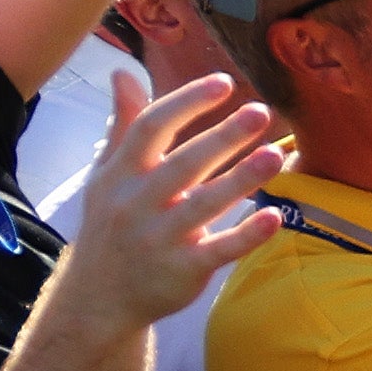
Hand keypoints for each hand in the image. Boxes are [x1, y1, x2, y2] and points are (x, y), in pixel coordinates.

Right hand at [66, 74, 284, 328]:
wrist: (95, 298)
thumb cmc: (111, 223)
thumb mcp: (106, 176)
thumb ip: (123, 125)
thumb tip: (123, 72)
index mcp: (120, 174)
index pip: (151, 128)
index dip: (186, 103)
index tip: (223, 82)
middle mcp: (137, 203)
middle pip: (184, 163)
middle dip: (223, 137)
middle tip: (261, 111)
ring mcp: (159, 239)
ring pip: (204, 204)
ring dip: (241, 179)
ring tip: (276, 154)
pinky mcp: (182, 271)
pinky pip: (218, 250)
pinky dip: (246, 235)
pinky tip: (275, 216)